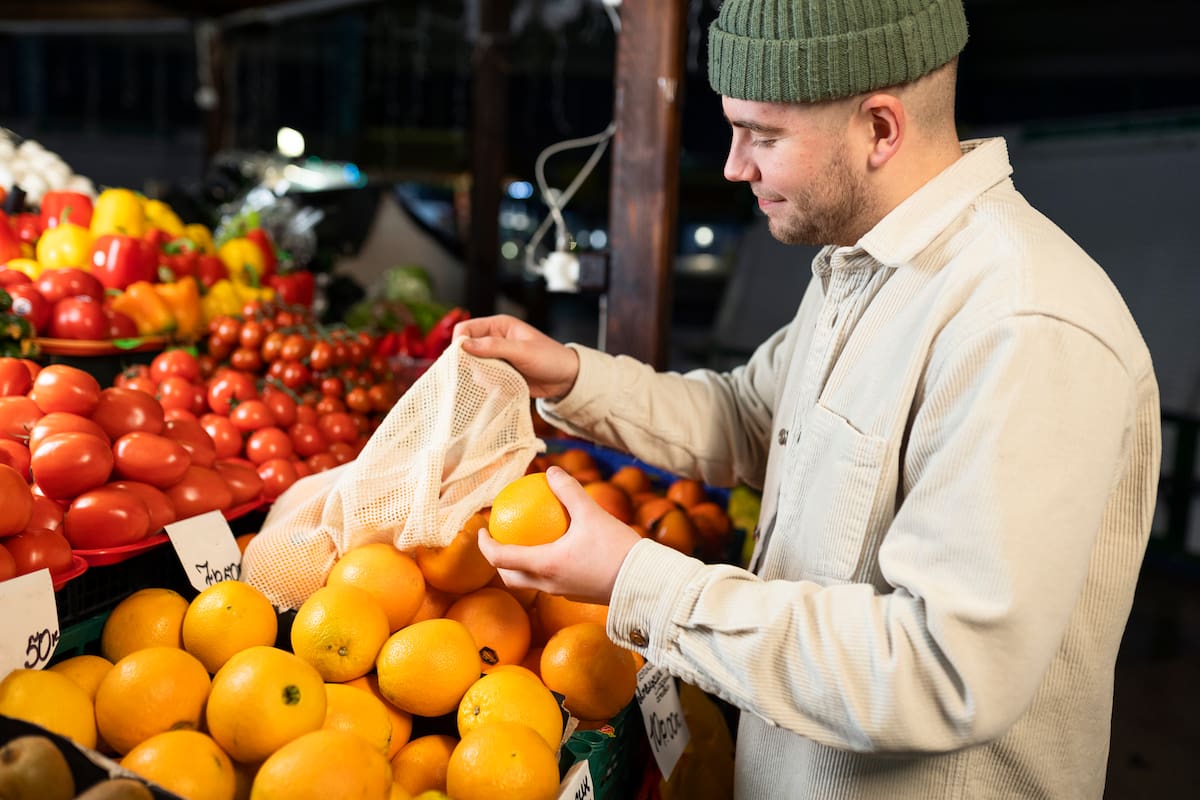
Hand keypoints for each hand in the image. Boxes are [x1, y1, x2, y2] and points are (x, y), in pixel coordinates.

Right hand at [453, 314, 579, 398]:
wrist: (567, 379)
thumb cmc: (550, 359)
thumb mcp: (522, 351)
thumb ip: (494, 347)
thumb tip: (464, 345)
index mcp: (499, 326)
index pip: (466, 329)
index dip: (460, 343)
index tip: (460, 360)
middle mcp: (494, 339)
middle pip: (466, 348)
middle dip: (465, 362)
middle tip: (471, 375)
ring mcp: (496, 357)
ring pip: (472, 365)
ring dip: (474, 374)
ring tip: (487, 382)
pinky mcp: (499, 373)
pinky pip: (482, 377)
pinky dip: (483, 384)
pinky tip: (491, 388)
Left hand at [477, 466, 642, 603]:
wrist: (645, 583)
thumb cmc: (617, 548)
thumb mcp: (592, 513)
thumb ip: (569, 490)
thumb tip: (551, 471)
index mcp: (545, 565)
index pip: (500, 558)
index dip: (485, 544)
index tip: (481, 529)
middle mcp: (549, 584)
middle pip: (511, 577)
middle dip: (499, 560)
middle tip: (500, 539)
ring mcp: (563, 593)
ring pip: (531, 582)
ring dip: (521, 566)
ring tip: (527, 543)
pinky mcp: (578, 596)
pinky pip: (551, 583)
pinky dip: (544, 568)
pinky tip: (559, 550)